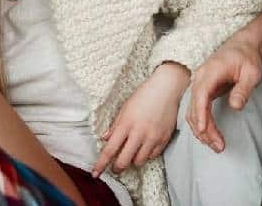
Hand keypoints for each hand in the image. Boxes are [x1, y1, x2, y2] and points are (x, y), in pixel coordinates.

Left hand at [92, 62, 188, 176]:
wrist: (166, 88)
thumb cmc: (144, 96)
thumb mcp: (125, 108)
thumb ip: (115, 125)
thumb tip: (105, 139)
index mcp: (126, 124)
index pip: (110, 150)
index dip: (101, 164)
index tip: (95, 173)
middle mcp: (139, 133)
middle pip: (124, 161)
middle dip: (117, 167)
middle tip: (116, 167)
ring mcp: (152, 137)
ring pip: (139, 161)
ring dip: (133, 160)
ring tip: (132, 152)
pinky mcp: (164, 139)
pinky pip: (153, 155)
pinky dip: (147, 154)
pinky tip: (145, 146)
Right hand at [186, 31, 261, 152]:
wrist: (241, 47)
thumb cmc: (247, 58)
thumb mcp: (252, 72)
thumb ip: (243, 89)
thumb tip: (235, 106)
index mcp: (211, 71)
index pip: (201, 94)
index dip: (200, 113)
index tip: (204, 130)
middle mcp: (200, 78)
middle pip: (195, 107)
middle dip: (204, 129)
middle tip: (219, 146)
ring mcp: (199, 84)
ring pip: (193, 111)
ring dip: (202, 130)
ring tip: (217, 145)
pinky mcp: (201, 91)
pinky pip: (196, 110)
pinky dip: (201, 124)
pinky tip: (209, 135)